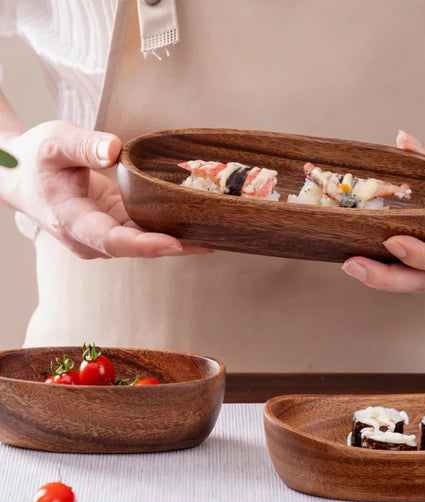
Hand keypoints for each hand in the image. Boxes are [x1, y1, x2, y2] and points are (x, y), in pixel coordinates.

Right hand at [0, 120, 211, 258]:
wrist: (21, 177)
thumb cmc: (35, 160)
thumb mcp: (54, 142)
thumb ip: (84, 144)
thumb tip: (115, 150)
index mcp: (72, 221)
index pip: (111, 240)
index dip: (144, 244)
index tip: (175, 243)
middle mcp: (90, 239)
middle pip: (137, 247)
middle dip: (174, 247)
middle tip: (211, 240)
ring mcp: (104, 237)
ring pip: (144, 244)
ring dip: (178, 242)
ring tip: (214, 235)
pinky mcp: (116, 228)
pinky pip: (145, 234)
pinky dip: (169, 232)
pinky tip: (197, 228)